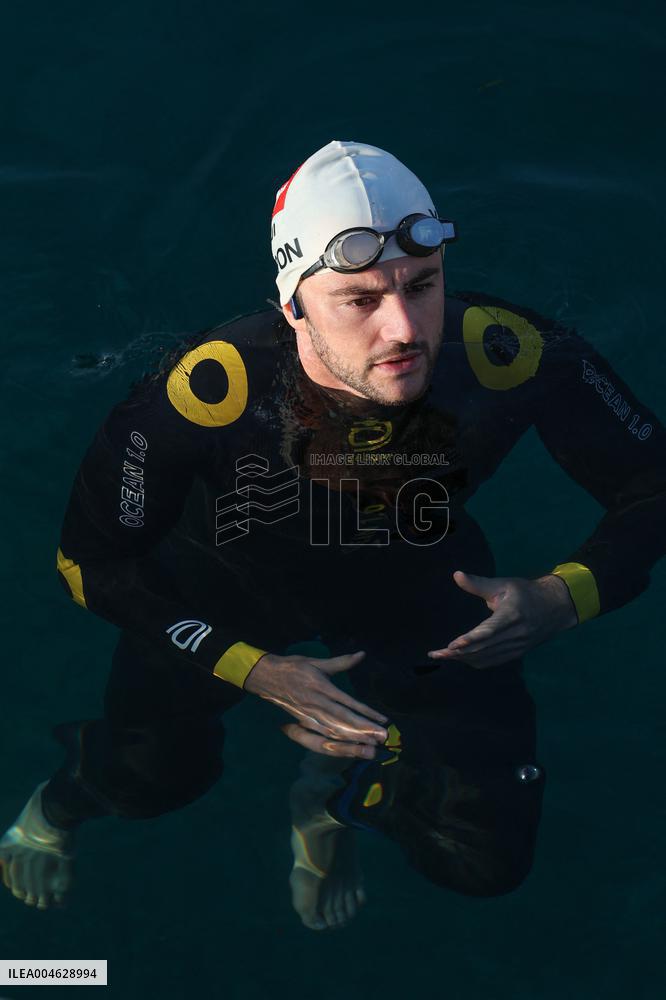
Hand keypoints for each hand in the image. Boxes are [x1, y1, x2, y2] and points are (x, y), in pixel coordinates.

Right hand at [244, 650, 388, 758]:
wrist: (266, 677)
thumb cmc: (294, 667)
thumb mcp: (317, 662)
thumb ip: (341, 662)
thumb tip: (361, 654)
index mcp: (322, 687)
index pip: (348, 702)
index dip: (366, 712)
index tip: (383, 719)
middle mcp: (316, 703)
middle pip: (344, 720)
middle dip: (364, 730)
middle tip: (382, 737)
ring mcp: (309, 715)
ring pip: (333, 731)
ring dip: (353, 739)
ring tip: (371, 745)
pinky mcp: (304, 722)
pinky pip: (322, 735)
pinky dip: (337, 743)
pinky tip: (350, 748)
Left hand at [427, 570, 577, 668]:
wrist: (555, 608)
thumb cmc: (525, 592)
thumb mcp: (503, 584)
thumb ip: (478, 583)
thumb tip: (456, 575)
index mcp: (513, 614)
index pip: (489, 631)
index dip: (470, 639)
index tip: (452, 645)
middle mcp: (516, 634)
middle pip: (484, 648)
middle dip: (458, 653)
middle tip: (436, 654)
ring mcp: (517, 647)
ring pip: (487, 657)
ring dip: (463, 659)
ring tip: (442, 656)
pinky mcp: (517, 653)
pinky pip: (493, 661)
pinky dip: (474, 661)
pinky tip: (460, 659)